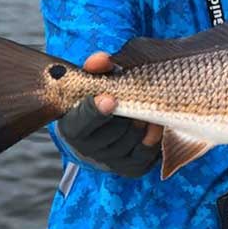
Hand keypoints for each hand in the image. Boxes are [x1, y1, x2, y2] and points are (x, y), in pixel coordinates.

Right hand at [57, 51, 162, 176]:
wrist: (105, 129)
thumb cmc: (99, 99)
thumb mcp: (95, 81)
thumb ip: (97, 69)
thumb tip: (100, 60)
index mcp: (72, 126)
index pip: (81, 122)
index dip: (95, 111)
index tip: (109, 98)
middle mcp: (88, 150)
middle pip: (111, 132)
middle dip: (126, 114)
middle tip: (136, 99)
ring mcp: (110, 162)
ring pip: (130, 141)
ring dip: (141, 123)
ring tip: (146, 109)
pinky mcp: (131, 168)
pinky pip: (146, 153)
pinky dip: (153, 137)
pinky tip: (155, 124)